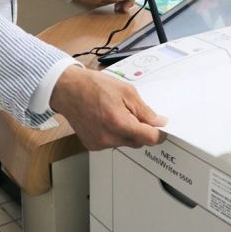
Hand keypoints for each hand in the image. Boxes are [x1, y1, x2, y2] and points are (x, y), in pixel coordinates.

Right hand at [50, 66, 166, 149]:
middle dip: (141, 130)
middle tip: (135, 113)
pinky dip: (115, 134)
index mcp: (118, 122)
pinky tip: (107, 119)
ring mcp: (99, 143)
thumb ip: (144, 110)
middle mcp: (108, 137)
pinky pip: (113, 143)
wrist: (68, 90)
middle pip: (138, 142)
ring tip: (116, 112)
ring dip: (128, 132)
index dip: (159, 133)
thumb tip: (158, 122)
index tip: (162, 129)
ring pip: (126, 143)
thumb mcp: (126, 91)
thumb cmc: (93, 86)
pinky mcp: (92, 145)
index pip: (149, 138)